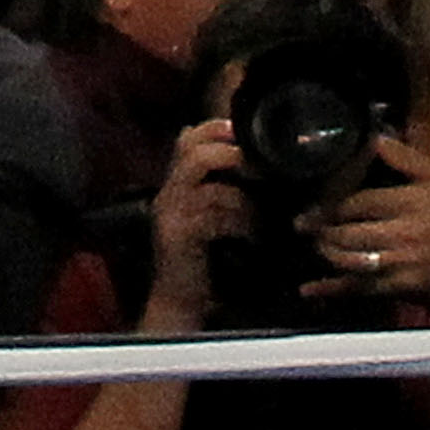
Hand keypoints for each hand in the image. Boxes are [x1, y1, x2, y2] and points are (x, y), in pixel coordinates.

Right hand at [146, 113, 248, 319]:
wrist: (178, 301)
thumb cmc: (202, 259)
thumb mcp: (209, 217)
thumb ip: (222, 191)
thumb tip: (255, 166)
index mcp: (175, 185)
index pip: (186, 138)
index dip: (215, 128)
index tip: (245, 134)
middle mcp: (168, 194)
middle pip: (193, 152)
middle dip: (231, 154)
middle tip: (259, 169)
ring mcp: (171, 215)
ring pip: (211, 187)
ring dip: (245, 199)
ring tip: (261, 215)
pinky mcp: (180, 237)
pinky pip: (215, 218)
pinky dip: (241, 224)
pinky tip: (253, 236)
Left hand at [303, 131, 429, 322]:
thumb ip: (407, 157)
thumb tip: (376, 137)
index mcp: (415, 201)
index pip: (361, 200)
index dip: (332, 200)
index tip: (316, 199)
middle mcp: (409, 232)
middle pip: (349, 230)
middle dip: (321, 228)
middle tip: (305, 224)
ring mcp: (404, 262)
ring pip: (350, 259)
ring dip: (325, 252)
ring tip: (315, 243)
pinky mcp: (401, 287)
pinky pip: (359, 288)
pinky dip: (331, 289)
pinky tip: (309, 288)